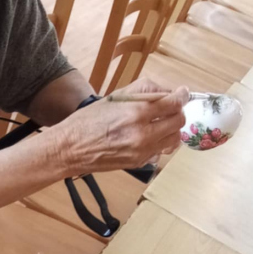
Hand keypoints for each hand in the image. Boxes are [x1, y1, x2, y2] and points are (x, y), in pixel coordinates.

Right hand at [54, 79, 187, 175]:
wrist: (70, 149)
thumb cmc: (88, 120)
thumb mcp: (115, 97)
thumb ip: (144, 91)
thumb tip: (167, 91)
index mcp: (136, 112)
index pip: (174, 103)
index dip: (182, 96)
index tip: (182, 93)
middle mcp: (143, 133)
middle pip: (179, 121)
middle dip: (177, 112)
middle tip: (169, 108)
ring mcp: (142, 151)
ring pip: (174, 138)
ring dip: (171, 129)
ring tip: (161, 123)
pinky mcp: (139, 162)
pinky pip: (161, 151)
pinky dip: (160, 142)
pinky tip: (149, 136)